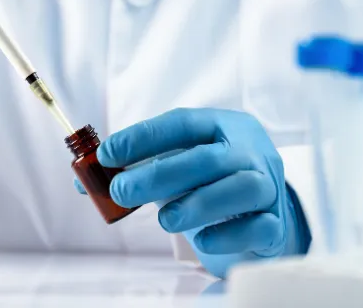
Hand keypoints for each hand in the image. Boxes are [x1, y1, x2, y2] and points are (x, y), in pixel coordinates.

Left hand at [86, 108, 309, 277]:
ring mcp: (269, 186)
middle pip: (208, 158)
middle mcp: (250, 150)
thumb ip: (136, 169)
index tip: (106, 153)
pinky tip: (201, 239)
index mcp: (223, 126)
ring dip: (195, 204)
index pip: (183, 123)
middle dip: (159, 174)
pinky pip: (258, 227)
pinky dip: (226, 234)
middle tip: (120, 191)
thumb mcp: (175, 165)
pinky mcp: (276, 222)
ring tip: (164, 219)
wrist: (263, 209)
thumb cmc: (209, 180)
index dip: (143, 137)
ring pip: (239, 188)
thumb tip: (85, 181)